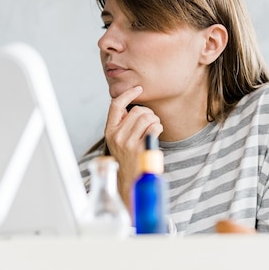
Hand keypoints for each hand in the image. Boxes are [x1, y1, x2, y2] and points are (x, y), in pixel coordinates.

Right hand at [105, 86, 162, 208]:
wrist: (130, 180)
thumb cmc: (127, 157)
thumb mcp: (118, 140)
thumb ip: (122, 124)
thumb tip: (135, 105)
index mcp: (109, 130)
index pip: (116, 105)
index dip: (128, 94)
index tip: (138, 89)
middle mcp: (116, 135)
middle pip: (137, 110)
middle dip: (148, 113)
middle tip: (151, 122)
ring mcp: (128, 142)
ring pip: (147, 117)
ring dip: (155, 120)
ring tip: (153, 129)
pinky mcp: (140, 148)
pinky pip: (154, 127)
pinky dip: (158, 128)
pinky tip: (156, 134)